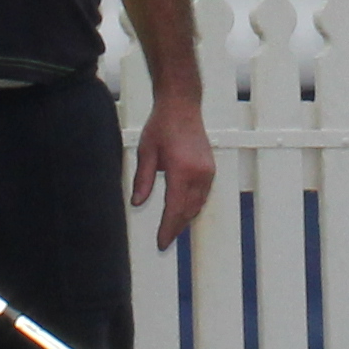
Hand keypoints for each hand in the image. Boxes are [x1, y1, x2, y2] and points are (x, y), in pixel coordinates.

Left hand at [128, 91, 217, 252]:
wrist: (182, 106)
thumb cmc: (162, 125)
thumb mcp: (146, 152)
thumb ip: (143, 179)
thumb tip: (138, 203)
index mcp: (182, 169)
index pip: (175, 208)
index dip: (168, 228)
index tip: (162, 243)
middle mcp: (199, 173)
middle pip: (188, 211)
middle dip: (176, 228)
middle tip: (165, 242)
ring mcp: (208, 171)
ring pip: (198, 204)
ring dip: (186, 219)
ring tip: (172, 230)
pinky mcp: (211, 168)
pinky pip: (203, 195)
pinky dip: (193, 206)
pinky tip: (183, 211)